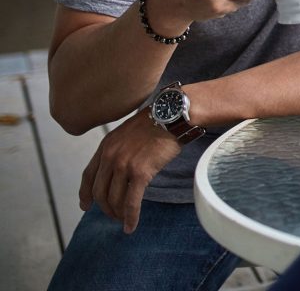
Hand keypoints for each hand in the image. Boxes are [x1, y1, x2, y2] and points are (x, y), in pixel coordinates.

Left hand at [80, 110, 180, 232]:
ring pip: (114, 200)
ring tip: (124, 221)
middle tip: (113, 216)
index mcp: (106, 146)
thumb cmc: (158, 122)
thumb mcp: (129, 132)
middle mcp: (110, 157)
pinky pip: (131, 202)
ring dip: (117, 214)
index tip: (85, 206)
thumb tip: (122, 165)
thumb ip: (120, 148)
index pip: (88, 175)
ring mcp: (124, 165)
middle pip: (99, 192)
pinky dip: (130, 218)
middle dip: (105, 208)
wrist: (173, 116)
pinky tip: (131, 226)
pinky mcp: (140, 173)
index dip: (85, 193)